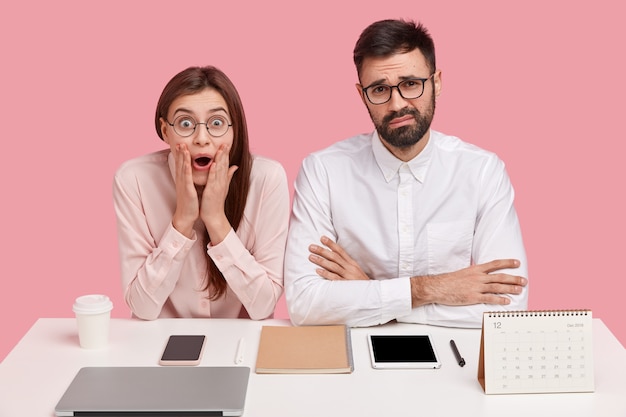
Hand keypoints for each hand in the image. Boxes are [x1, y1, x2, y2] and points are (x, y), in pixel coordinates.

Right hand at [171, 144, 199, 237]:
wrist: (186, 215)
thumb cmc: (190, 202)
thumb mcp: (191, 188)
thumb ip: (192, 179)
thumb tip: (194, 173)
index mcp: (184, 180)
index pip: (182, 164)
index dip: (182, 154)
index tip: (182, 144)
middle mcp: (182, 180)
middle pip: (180, 163)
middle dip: (180, 152)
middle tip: (180, 141)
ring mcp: (184, 184)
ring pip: (182, 168)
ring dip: (182, 157)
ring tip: (182, 146)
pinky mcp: (187, 190)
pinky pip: (187, 178)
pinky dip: (186, 169)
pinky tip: (186, 162)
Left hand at [200, 144, 237, 243]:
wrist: (214, 216)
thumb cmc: (216, 202)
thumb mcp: (223, 187)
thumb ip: (228, 176)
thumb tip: (235, 166)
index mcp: (223, 180)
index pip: (225, 165)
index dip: (226, 154)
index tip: (226, 144)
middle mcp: (222, 182)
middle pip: (224, 165)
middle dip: (225, 154)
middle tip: (226, 143)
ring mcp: (218, 186)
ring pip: (219, 170)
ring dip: (220, 159)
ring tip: (221, 149)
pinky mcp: (212, 191)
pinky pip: (212, 179)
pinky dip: (213, 171)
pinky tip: (213, 164)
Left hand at [308, 236, 369, 280]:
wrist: (371, 294)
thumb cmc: (361, 283)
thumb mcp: (355, 270)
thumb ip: (345, 264)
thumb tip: (333, 257)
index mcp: (352, 263)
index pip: (340, 251)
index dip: (331, 244)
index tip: (322, 238)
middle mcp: (350, 268)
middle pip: (334, 257)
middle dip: (322, 251)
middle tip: (311, 247)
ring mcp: (348, 276)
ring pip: (333, 266)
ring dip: (321, 261)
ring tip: (311, 257)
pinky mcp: (346, 285)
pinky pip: (335, 278)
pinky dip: (326, 274)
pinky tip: (318, 271)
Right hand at [411, 259, 526, 307]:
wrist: (438, 287)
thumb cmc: (448, 281)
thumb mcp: (463, 273)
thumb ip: (474, 274)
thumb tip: (483, 275)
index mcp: (475, 269)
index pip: (495, 264)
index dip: (507, 263)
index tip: (517, 263)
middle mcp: (478, 277)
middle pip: (500, 277)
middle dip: (514, 278)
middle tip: (524, 280)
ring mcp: (476, 287)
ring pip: (497, 287)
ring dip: (510, 288)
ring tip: (519, 290)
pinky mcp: (473, 297)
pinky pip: (490, 298)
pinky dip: (500, 300)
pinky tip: (507, 301)